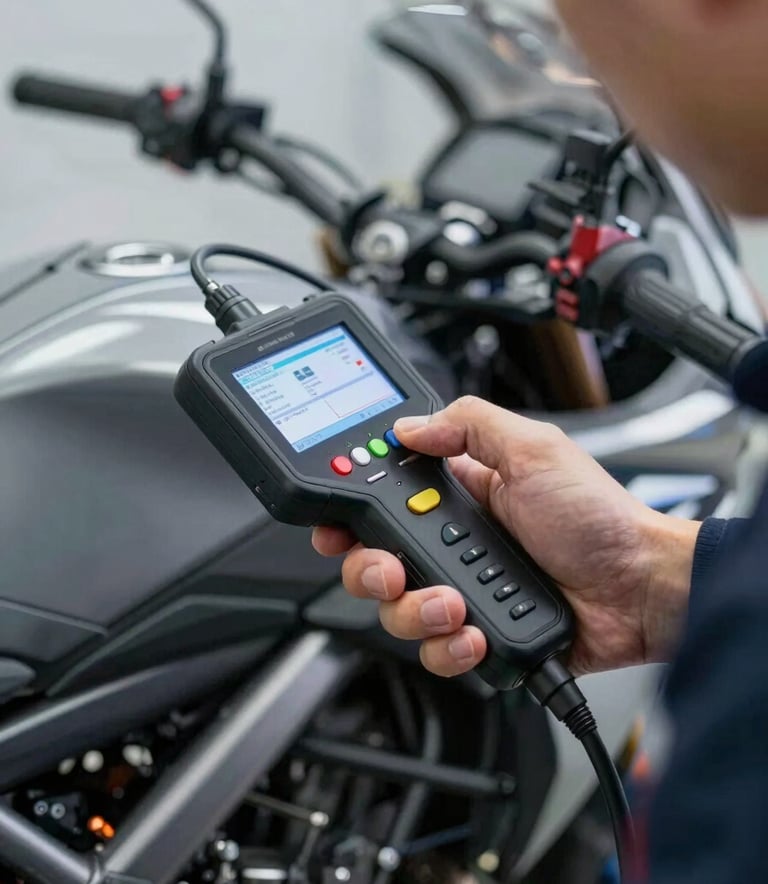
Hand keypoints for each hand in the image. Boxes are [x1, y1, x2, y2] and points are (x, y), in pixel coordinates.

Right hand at [313, 397, 699, 677]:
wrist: (642, 589)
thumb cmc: (599, 518)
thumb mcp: (535, 450)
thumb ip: (469, 425)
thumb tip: (409, 425)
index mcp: (460, 497)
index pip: (383, 504)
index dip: (351, 518)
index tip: (339, 527)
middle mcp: (455, 547)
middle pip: (376, 564)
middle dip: (372, 571)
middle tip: (393, 569)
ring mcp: (467, 593)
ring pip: (400, 613)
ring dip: (417, 611)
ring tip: (456, 603)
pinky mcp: (482, 634)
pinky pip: (440, 653)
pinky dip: (451, 648)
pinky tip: (477, 632)